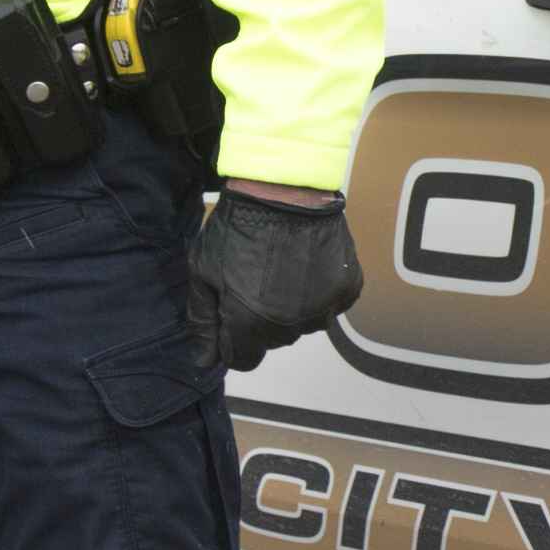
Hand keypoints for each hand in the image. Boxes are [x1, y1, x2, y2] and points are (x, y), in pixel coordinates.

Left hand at [188, 183, 359, 377]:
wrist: (283, 188)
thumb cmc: (238, 225)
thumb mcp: (203, 272)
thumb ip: (203, 322)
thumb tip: (204, 362)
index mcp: (249, 326)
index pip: (243, 360)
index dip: (233, 338)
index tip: (233, 311)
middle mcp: (289, 326)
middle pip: (273, 341)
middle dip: (260, 319)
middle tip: (256, 277)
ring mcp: (323, 309)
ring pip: (303, 324)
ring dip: (292, 306)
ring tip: (282, 267)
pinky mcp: (347, 289)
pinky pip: (331, 305)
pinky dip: (320, 291)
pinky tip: (306, 264)